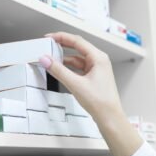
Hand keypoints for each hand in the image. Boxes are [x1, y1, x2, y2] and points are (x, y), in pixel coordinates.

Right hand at [39, 32, 142, 155]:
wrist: (109, 117)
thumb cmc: (100, 102)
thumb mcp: (75, 84)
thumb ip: (59, 70)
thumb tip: (46, 59)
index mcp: (98, 58)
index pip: (77, 41)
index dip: (61, 37)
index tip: (49, 37)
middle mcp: (99, 61)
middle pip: (77, 47)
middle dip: (62, 45)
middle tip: (49, 44)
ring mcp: (96, 69)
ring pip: (77, 58)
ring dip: (64, 58)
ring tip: (51, 58)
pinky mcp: (93, 77)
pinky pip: (78, 68)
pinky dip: (68, 67)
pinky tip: (60, 69)